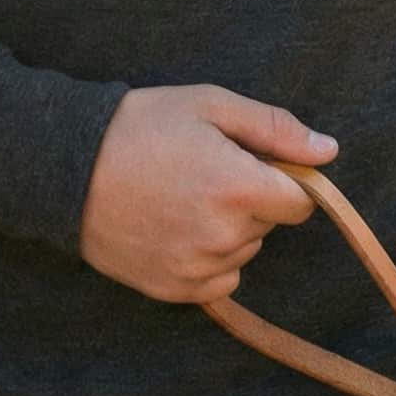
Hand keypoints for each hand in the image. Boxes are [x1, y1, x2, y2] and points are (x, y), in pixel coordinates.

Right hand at [78, 83, 338, 302]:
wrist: (66, 166)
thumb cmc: (141, 126)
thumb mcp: (211, 106)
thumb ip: (276, 129)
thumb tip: (329, 151)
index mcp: (239, 188)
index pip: (300, 202)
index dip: (282, 178)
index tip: (250, 161)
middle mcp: (223, 237)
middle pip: (268, 224)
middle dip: (250, 199)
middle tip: (203, 170)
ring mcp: (196, 268)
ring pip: (243, 252)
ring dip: (228, 229)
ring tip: (181, 196)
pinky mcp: (172, 289)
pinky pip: (218, 280)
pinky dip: (207, 259)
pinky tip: (174, 226)